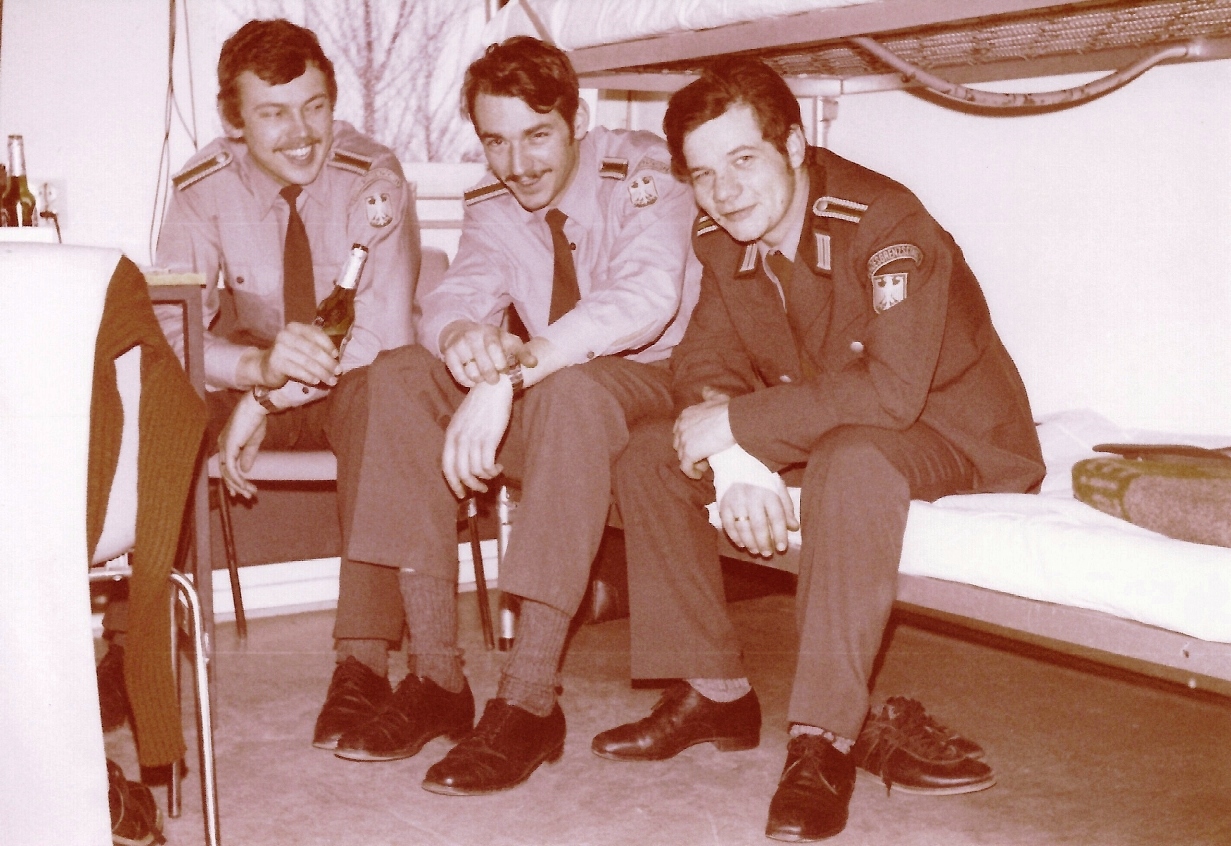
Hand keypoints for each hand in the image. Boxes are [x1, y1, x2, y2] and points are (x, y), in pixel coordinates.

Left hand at [217, 392, 268, 499]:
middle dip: (236, 486)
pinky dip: (238, 479)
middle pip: (225, 472)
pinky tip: (245, 485)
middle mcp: (222, 446)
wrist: (256, 408)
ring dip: (239, 485)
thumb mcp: (253, 442)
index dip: (232, 480)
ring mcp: (224, 447)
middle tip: (246, 497)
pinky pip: (231, 469)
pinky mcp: (228, 448)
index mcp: (227, 443)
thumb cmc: (255, 420)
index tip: (239, 491)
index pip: (226, 466)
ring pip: (228, 473)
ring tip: (250, 493)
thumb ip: (248, 455)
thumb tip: (246, 470)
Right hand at [259, 322, 339, 387]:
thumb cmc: (290, 356)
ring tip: (332, 381)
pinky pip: (297, 371)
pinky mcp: (276, 362)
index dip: (328, 345)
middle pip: (313, 350)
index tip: (337, 356)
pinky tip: (316, 381)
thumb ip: (317, 346)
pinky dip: (309, 376)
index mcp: (295, 327)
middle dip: (328, 362)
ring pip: (307, 362)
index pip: (316, 334)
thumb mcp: (302, 346)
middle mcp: (286, 335)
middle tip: (338, 372)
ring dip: (322, 373)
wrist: (265, 366)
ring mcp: (279, 348)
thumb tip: (336, 356)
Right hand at [440, 320, 536, 388]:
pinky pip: (459, 374)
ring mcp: (459, 344)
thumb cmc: (491, 341)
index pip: (495, 347)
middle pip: (483, 363)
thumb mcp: (507, 342)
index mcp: (490, 331)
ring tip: (483, 379)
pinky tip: (473, 380)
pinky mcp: (448, 354)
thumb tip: (533, 363)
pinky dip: (467, 381)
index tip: (504, 370)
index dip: (500, 362)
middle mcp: (473, 335)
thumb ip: (522, 352)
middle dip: (491, 375)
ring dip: (479, 379)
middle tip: (494, 380)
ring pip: (471, 371)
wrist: (461, 332)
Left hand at [441, 376, 513, 497]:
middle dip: (471, 486)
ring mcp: (473, 439)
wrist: (493, 387)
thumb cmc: (480, 404)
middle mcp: (459, 439)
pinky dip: (492, 471)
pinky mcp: (489, 438)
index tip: (461, 493)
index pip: (446, 467)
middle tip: (481, 490)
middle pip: (460, 473)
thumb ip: (460, 440)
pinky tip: (498, 467)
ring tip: (493, 475)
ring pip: (474, 471)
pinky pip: (487, 465)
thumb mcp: (462, 422)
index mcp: (451, 435)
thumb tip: (464, 462)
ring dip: (485, 479)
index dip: (453, 484)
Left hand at [674, 387, 734, 475]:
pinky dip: (691, 472)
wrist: (734, 421)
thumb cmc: (729, 410)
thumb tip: (705, 391)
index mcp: (685, 415)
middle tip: (704, 454)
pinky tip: (699, 475)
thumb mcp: (717, 398)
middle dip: (689, 450)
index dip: (689, 439)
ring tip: (705, 465)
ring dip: (692, 462)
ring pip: (682, 457)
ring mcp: (683, 441)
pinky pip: (685, 467)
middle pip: (679, 444)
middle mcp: (681, 427)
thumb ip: (709, 395)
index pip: (680, 430)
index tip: (701, 443)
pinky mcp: (688, 454)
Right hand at [718, 481, 798, 556]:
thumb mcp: (777, 488)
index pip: (776, 517)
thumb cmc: (759, 479)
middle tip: (768, 554)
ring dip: (750, 543)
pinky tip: (742, 544)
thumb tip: (794, 527)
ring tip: (756, 551)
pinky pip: (728, 525)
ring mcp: (735, 501)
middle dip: (764, 543)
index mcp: (768, 493)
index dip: (780, 534)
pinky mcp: (723, 505)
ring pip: (743, 528)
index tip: (782, 548)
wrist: (733, 464)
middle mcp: (752, 497)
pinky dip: (735, 537)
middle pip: (758, 525)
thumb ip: (786, 508)